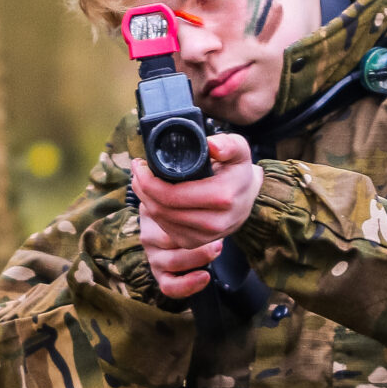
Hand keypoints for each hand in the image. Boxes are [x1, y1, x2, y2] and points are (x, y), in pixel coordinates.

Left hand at [132, 133, 260, 299]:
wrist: (248, 196)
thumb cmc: (237, 170)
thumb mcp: (238, 149)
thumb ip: (227, 144)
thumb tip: (211, 146)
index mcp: (222, 197)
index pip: (171, 195)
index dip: (148, 180)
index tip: (140, 164)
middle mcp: (214, 222)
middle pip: (161, 208)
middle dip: (142, 188)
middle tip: (138, 171)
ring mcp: (204, 237)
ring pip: (160, 219)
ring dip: (145, 199)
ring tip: (142, 181)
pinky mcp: (194, 243)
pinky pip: (165, 228)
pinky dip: (155, 212)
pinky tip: (154, 198)